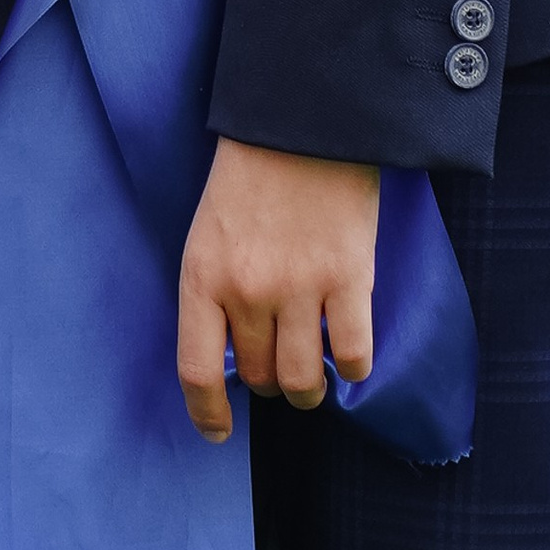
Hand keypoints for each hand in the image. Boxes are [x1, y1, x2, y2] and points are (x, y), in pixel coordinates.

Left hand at [177, 138, 378, 436]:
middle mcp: (248, 290)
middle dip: (267, 380)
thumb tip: (233, 356)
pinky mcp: (350, 280)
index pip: (197, 371)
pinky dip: (351, 367)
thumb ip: (216, 291)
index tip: (218, 430)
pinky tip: (347, 351)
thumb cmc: (252, 172)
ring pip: (303, 381)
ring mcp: (300, 288)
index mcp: (203, 274)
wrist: (305, 118)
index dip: (208, 413)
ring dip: (309, 387)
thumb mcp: (211, 230)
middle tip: (278, 359)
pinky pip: (352, 357)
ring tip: (314, 370)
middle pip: (258, 377)